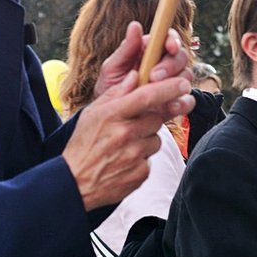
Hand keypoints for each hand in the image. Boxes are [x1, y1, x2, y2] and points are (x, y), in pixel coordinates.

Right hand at [63, 23, 194, 210]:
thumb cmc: (82, 144)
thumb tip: (136, 74)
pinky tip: (124, 161)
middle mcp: (125, 134)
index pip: (148, 96)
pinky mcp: (140, 174)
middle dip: (150, 119)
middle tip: (133, 126)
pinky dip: (142, 159)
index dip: (169, 88)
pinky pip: (151, 160)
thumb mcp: (93, 113)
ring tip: (125, 146)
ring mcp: (134, 156)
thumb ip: (116, 92)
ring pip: (156, 140)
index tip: (183, 84)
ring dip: (146, 140)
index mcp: (113, 115)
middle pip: (157, 118)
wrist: (74, 182)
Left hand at [92, 22, 191, 98]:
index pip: (168, 37)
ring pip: (186, 75)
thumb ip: (125, 49)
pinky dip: (182, 101)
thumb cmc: (109, 89)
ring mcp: (171, 83)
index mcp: (150, 51)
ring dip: (176, 83)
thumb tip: (134, 26)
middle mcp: (164, 64)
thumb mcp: (112, 69)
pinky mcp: (175, 101)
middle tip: (154, 77)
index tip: (170, 47)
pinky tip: (169, 105)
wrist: (109, 120)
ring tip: (157, 94)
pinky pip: (187, 99)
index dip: (173, 40)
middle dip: (171, 65)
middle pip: (181, 56)